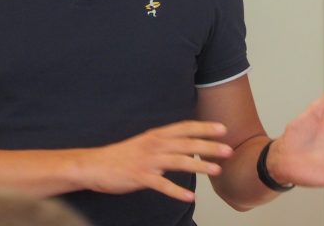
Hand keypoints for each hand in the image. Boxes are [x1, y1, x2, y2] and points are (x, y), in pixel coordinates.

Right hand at [84, 120, 233, 201]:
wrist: (95, 164)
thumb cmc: (122, 155)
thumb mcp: (145, 143)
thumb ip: (165, 144)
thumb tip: (186, 147)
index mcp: (156, 135)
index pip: (185, 128)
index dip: (204, 127)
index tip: (222, 128)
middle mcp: (154, 144)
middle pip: (187, 143)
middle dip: (209, 146)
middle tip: (228, 150)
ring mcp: (148, 160)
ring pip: (178, 161)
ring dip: (199, 165)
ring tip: (216, 170)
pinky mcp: (140, 176)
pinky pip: (162, 185)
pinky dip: (176, 190)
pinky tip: (190, 196)